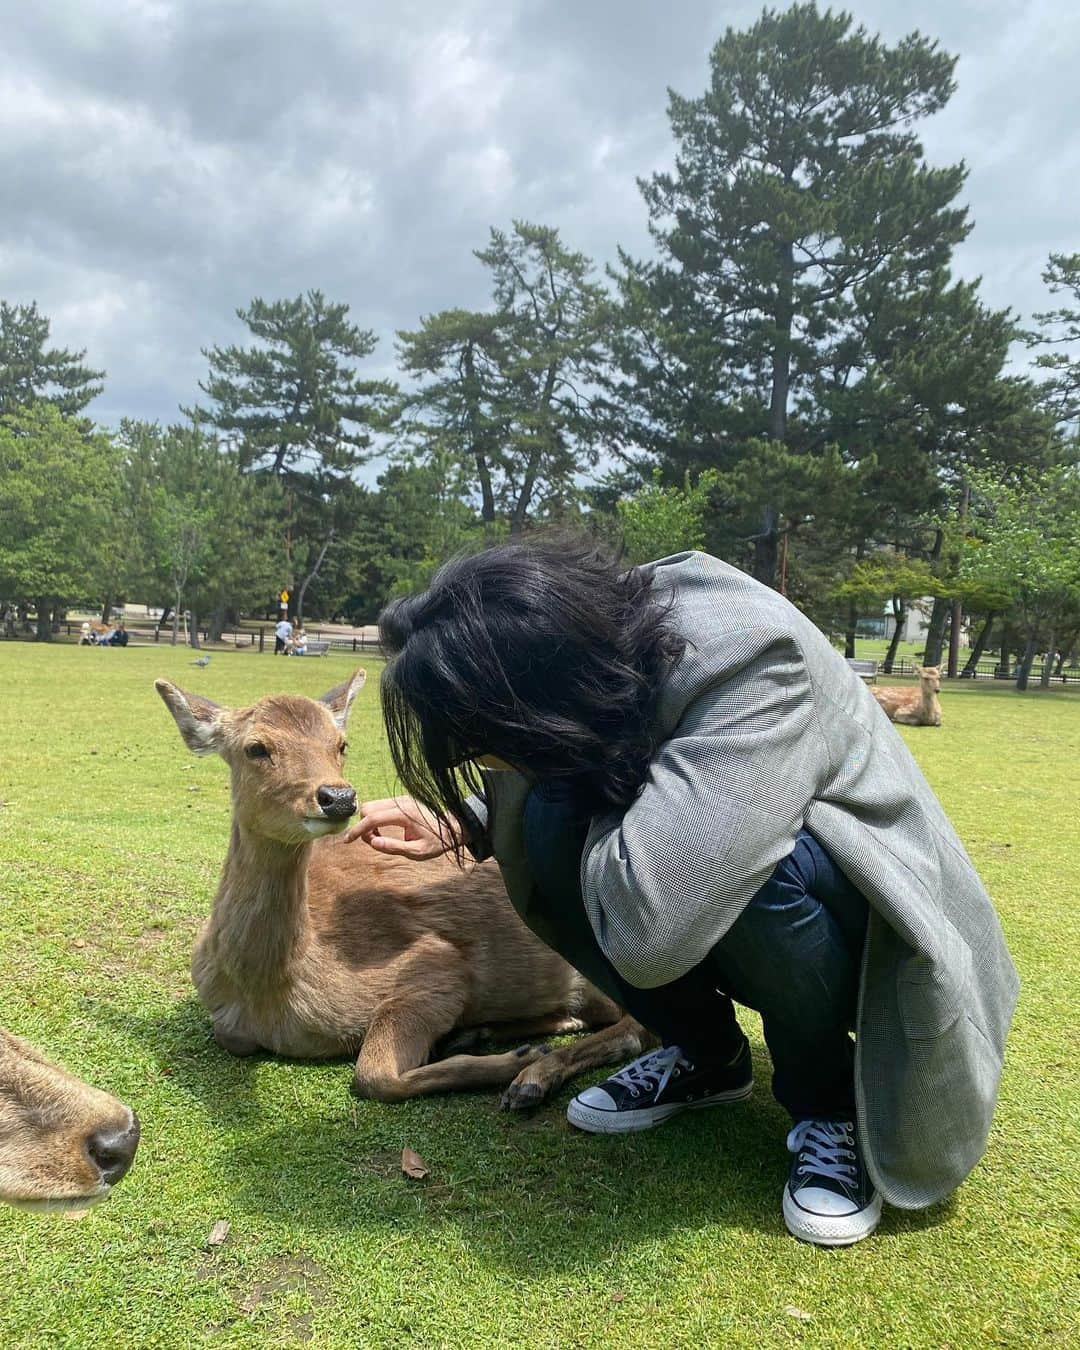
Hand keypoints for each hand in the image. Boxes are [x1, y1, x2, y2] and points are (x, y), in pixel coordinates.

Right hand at [342, 796, 460, 859]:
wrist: (452, 828)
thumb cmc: (436, 842)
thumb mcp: (417, 852)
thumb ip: (394, 847)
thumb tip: (372, 842)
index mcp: (404, 814)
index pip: (372, 818)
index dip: (357, 830)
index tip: (347, 841)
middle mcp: (401, 802)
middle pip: (368, 808)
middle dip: (363, 826)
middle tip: (373, 842)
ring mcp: (401, 799)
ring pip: (372, 806)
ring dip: (369, 822)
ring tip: (380, 837)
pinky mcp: (401, 801)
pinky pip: (380, 806)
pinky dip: (376, 818)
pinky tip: (384, 831)